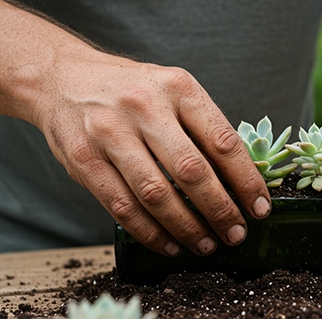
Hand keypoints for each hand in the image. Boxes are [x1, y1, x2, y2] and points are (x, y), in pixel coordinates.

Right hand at [34, 51, 269, 255]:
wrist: (62, 78)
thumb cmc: (132, 90)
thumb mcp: (174, 90)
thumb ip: (203, 127)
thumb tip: (240, 181)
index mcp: (178, 88)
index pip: (222, 141)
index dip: (246, 180)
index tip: (260, 207)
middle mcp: (145, 107)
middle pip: (191, 171)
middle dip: (220, 210)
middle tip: (236, 233)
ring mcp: (110, 133)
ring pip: (156, 194)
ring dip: (187, 227)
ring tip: (207, 244)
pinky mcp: (83, 160)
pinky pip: (122, 207)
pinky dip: (150, 232)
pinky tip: (170, 244)